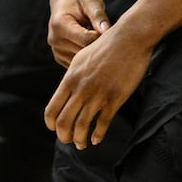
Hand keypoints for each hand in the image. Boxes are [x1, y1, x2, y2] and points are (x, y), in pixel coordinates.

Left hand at [43, 20, 150, 149]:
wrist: (130, 37)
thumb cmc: (106, 46)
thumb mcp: (82, 59)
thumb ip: (72, 78)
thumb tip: (66, 93)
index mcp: (70, 78)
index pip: (52, 109)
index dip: (51, 124)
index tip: (55, 129)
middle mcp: (81, 88)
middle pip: (64, 122)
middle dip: (64, 136)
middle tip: (69, 140)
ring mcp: (98, 93)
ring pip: (82, 126)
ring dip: (80, 139)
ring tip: (82, 144)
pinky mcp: (115, 97)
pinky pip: (103, 123)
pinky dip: (98, 135)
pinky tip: (97, 139)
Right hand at [48, 0, 110, 67]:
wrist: (64, 3)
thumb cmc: (80, 0)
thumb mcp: (91, 1)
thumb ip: (98, 15)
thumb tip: (106, 30)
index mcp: (59, 24)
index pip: (85, 40)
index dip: (101, 37)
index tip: (107, 30)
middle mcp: (54, 40)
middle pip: (83, 52)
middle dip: (98, 46)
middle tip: (108, 37)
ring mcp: (56, 51)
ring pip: (81, 61)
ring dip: (93, 54)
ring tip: (98, 40)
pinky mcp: (60, 58)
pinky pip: (78, 64)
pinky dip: (87, 58)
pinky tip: (92, 46)